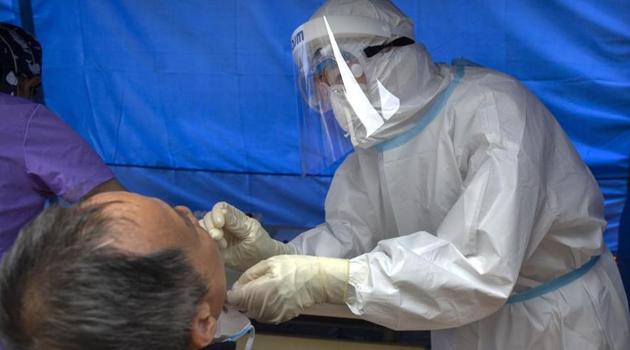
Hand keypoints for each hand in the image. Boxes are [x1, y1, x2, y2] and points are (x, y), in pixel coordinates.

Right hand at [199, 202, 294, 270]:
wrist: (261, 262)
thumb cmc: (260, 246)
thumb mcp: (252, 233)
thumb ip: (236, 224)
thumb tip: (221, 211)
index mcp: (235, 217)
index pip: (220, 208)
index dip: (217, 213)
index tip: (220, 224)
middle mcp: (223, 224)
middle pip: (208, 217)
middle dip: (211, 226)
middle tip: (218, 238)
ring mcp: (217, 234)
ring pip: (202, 227)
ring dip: (208, 234)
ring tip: (221, 245)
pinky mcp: (213, 245)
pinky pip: (202, 240)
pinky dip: (205, 242)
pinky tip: (216, 249)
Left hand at [227, 255, 348, 323]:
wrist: (319, 281)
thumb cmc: (294, 267)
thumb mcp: (270, 263)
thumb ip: (249, 275)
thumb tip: (237, 286)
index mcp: (257, 292)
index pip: (233, 298)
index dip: (233, 290)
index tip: (240, 283)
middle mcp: (261, 309)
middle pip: (241, 306)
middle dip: (243, 296)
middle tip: (255, 282)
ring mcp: (270, 316)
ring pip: (251, 311)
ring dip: (253, 302)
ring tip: (266, 288)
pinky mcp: (279, 319)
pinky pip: (263, 314)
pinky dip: (263, 306)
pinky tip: (274, 295)